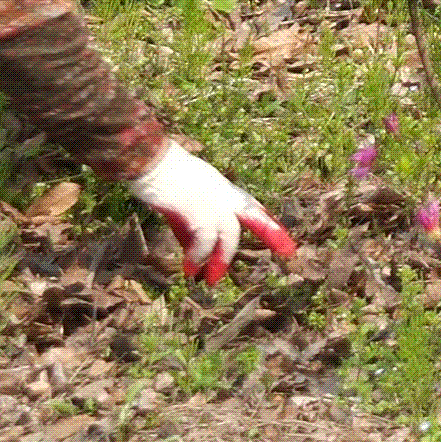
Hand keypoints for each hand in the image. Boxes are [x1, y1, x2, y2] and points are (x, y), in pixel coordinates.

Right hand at [129, 143, 296, 283]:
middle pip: (253, 215)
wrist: (151, 161)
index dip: (267, 221)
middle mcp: (222, 194)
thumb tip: (196, 253)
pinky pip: (205, 239)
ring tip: (211, 279)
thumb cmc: (162, 178)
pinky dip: (198, 256)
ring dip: (221, 260)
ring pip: (229, 235)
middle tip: (289, 251)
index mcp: (222, 189)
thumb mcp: (183, 203)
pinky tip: (190, 267)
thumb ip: (190, 228)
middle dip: (272, 233)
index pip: (250, 206)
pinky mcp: (197, 209)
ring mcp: (212, 200)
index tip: (284, 236)